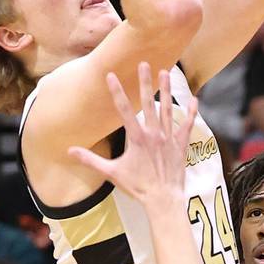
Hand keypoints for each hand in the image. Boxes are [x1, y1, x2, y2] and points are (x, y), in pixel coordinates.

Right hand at [68, 62, 196, 207]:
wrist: (163, 199)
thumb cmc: (137, 187)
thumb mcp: (112, 173)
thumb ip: (90, 160)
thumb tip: (69, 151)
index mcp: (136, 138)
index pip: (124, 110)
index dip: (117, 92)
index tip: (111, 75)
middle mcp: (153, 134)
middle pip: (148, 103)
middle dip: (145, 82)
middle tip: (144, 63)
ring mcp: (168, 138)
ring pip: (167, 109)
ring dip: (166, 90)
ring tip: (165, 71)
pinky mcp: (180, 145)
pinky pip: (187, 125)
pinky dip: (191, 112)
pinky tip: (193, 99)